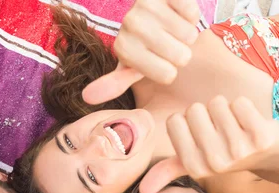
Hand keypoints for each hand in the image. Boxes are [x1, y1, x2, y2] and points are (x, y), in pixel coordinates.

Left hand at [83, 0, 200, 104]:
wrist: (155, 7)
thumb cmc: (145, 43)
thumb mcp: (131, 65)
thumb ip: (114, 83)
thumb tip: (87, 97)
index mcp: (123, 48)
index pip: (167, 75)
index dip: (169, 69)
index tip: (158, 58)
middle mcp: (131, 24)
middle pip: (180, 57)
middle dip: (180, 52)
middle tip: (168, 42)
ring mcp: (147, 5)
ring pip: (189, 35)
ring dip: (187, 33)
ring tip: (172, 27)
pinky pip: (192, 13)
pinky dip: (191, 15)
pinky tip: (177, 12)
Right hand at [140, 96, 278, 192]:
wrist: (272, 157)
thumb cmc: (228, 152)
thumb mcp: (197, 163)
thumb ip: (168, 171)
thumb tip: (143, 192)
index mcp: (195, 167)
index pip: (175, 121)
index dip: (188, 122)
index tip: (203, 135)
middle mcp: (215, 163)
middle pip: (194, 110)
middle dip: (207, 113)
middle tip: (222, 130)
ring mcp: (239, 151)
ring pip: (217, 103)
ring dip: (227, 109)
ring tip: (237, 127)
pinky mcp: (261, 138)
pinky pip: (240, 103)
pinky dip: (245, 107)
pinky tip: (251, 124)